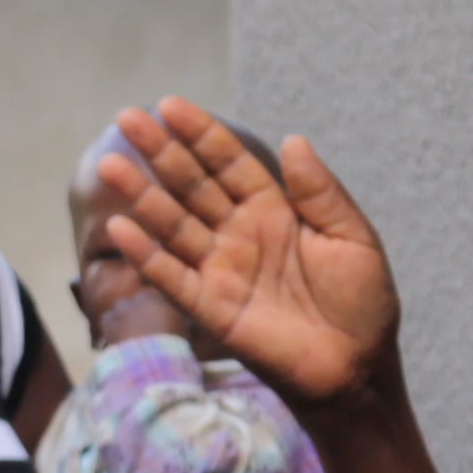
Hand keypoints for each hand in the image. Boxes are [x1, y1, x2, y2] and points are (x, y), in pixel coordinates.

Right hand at [87, 102, 404, 415]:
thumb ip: (320, 191)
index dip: (201, 134)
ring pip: (173, 225)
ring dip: (142, 196)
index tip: (170, 105)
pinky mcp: (210, 309)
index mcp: (274, 209)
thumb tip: (294, 139)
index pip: (229, 163)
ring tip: (111, 166)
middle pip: (192, 185)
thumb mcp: (351, 236)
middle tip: (128, 118)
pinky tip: (121, 228)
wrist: (357, 367)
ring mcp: (220, 270)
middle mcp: (239, 233)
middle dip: (161, 152)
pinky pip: (171, 277)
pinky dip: (145, 255)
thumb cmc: (361, 302)